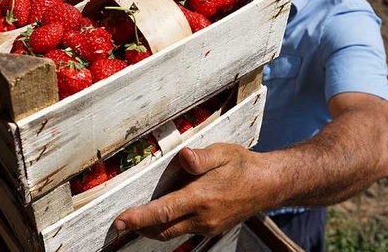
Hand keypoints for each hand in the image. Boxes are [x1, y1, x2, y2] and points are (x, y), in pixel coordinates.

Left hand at [114, 144, 273, 240]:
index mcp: (202, 197)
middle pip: (162, 229)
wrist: (267, 185)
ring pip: (172, 233)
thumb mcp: (223, 153)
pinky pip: (184, 232)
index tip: (119, 221)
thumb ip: (201, 157)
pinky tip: (163, 217)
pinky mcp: (212, 229)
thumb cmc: (242, 165)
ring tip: (136, 220)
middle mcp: (203, 217)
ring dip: (153, 229)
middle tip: (120, 222)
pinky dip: (169, 227)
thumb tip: (184, 157)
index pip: (163, 212)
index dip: (138, 218)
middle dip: (139, 227)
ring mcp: (208, 226)